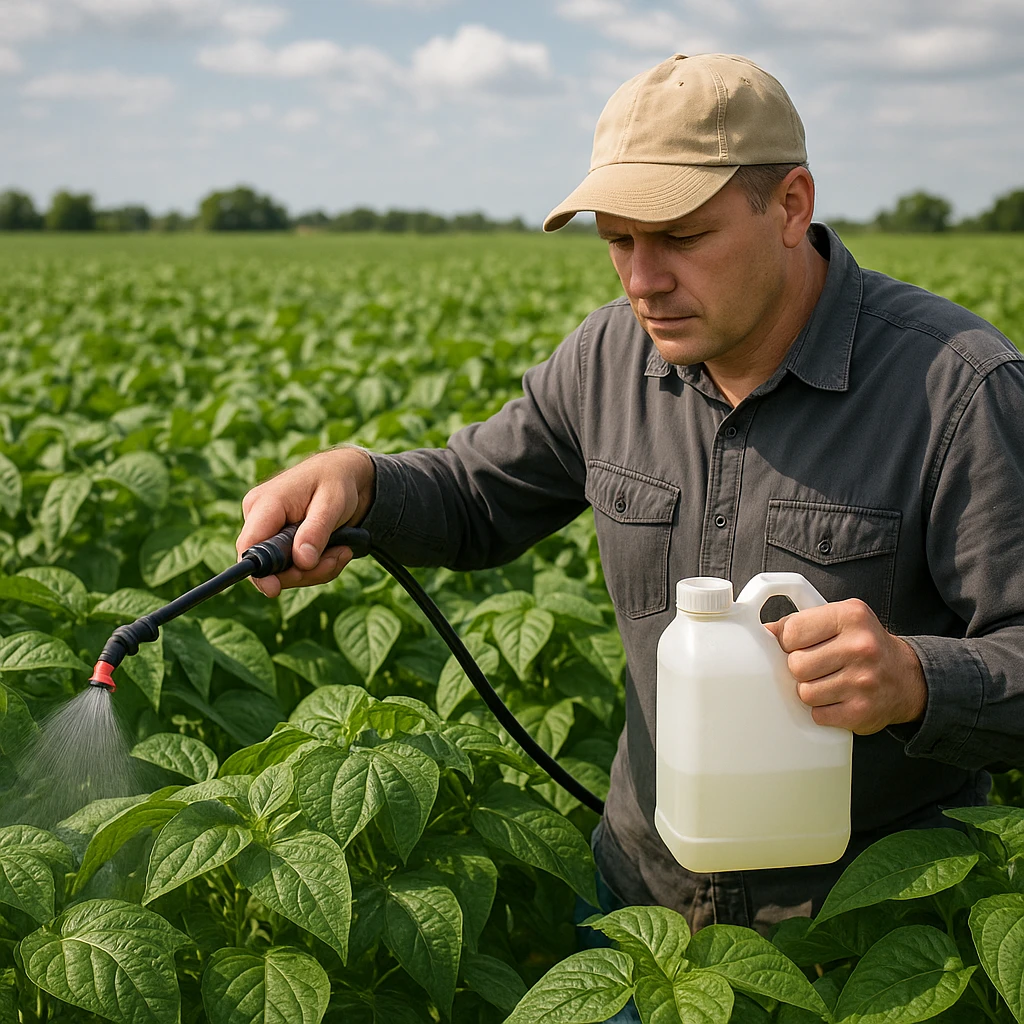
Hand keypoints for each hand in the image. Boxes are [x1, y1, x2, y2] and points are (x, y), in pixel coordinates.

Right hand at [235, 447, 375, 597]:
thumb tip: (302, 562)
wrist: (342, 475)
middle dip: (306, 571)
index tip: (274, 590)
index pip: (249, 546)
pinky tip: (336, 550)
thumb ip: (316, 532)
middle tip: (339, 556)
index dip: (259, 572)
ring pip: (284, 570)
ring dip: (316, 569)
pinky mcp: (277, 540)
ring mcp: (266, 530)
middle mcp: (258, 517)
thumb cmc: (336, 482)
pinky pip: (292, 566)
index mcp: (265, 504)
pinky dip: (316, 566)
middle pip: (269, 566)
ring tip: (343, 550)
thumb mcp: (332, 503)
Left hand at [764, 598, 927, 734]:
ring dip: (811, 691)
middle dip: (800, 668)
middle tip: (819, 666)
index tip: (800, 645)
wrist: (907, 678)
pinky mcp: (862, 711)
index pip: (791, 631)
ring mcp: (863, 681)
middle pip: (796, 665)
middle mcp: (860, 646)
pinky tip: (838, 698)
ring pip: (804, 692)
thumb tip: (763, 631)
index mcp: (850, 616)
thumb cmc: (864, 645)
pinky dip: (823, 710)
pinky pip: (818, 715)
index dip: (788, 642)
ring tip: (830, 682)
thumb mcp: (839, 619)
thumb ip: (802, 622)